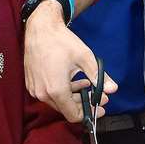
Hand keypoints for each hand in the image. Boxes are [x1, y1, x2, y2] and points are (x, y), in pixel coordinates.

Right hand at [23, 6, 117, 121]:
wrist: (40, 28)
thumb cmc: (61, 41)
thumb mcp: (85, 58)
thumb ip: (99, 76)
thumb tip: (113, 89)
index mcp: (56, 90)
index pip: (73, 115)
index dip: (89, 113)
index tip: (100, 107)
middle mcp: (43, 93)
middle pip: (66, 109)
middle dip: (83, 103)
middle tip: (98, 93)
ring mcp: (35, 89)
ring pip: (58, 101)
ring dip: (73, 96)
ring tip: (86, 83)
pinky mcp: (31, 83)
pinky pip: (49, 93)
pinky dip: (62, 90)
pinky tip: (71, 79)